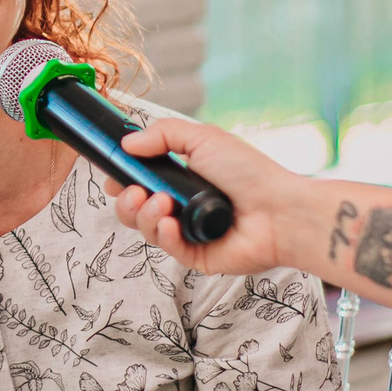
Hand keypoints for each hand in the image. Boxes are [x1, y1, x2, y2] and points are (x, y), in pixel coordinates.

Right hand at [101, 115, 294, 274]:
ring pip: (145, 229)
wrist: (279, 209)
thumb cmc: (248, 172)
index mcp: (181, 178)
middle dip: (125, 201)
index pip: (139, 182)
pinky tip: (171, 224)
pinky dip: (163, 235)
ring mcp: (187, 232)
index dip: (121, 180)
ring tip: (163, 204)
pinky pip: (166, 248)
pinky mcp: (195, 256)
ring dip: (144, 215)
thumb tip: (127, 142)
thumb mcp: (203, 138)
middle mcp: (181, 205)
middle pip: (133, 209)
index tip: (113, 176)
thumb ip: (162, 134)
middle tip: (136, 192)